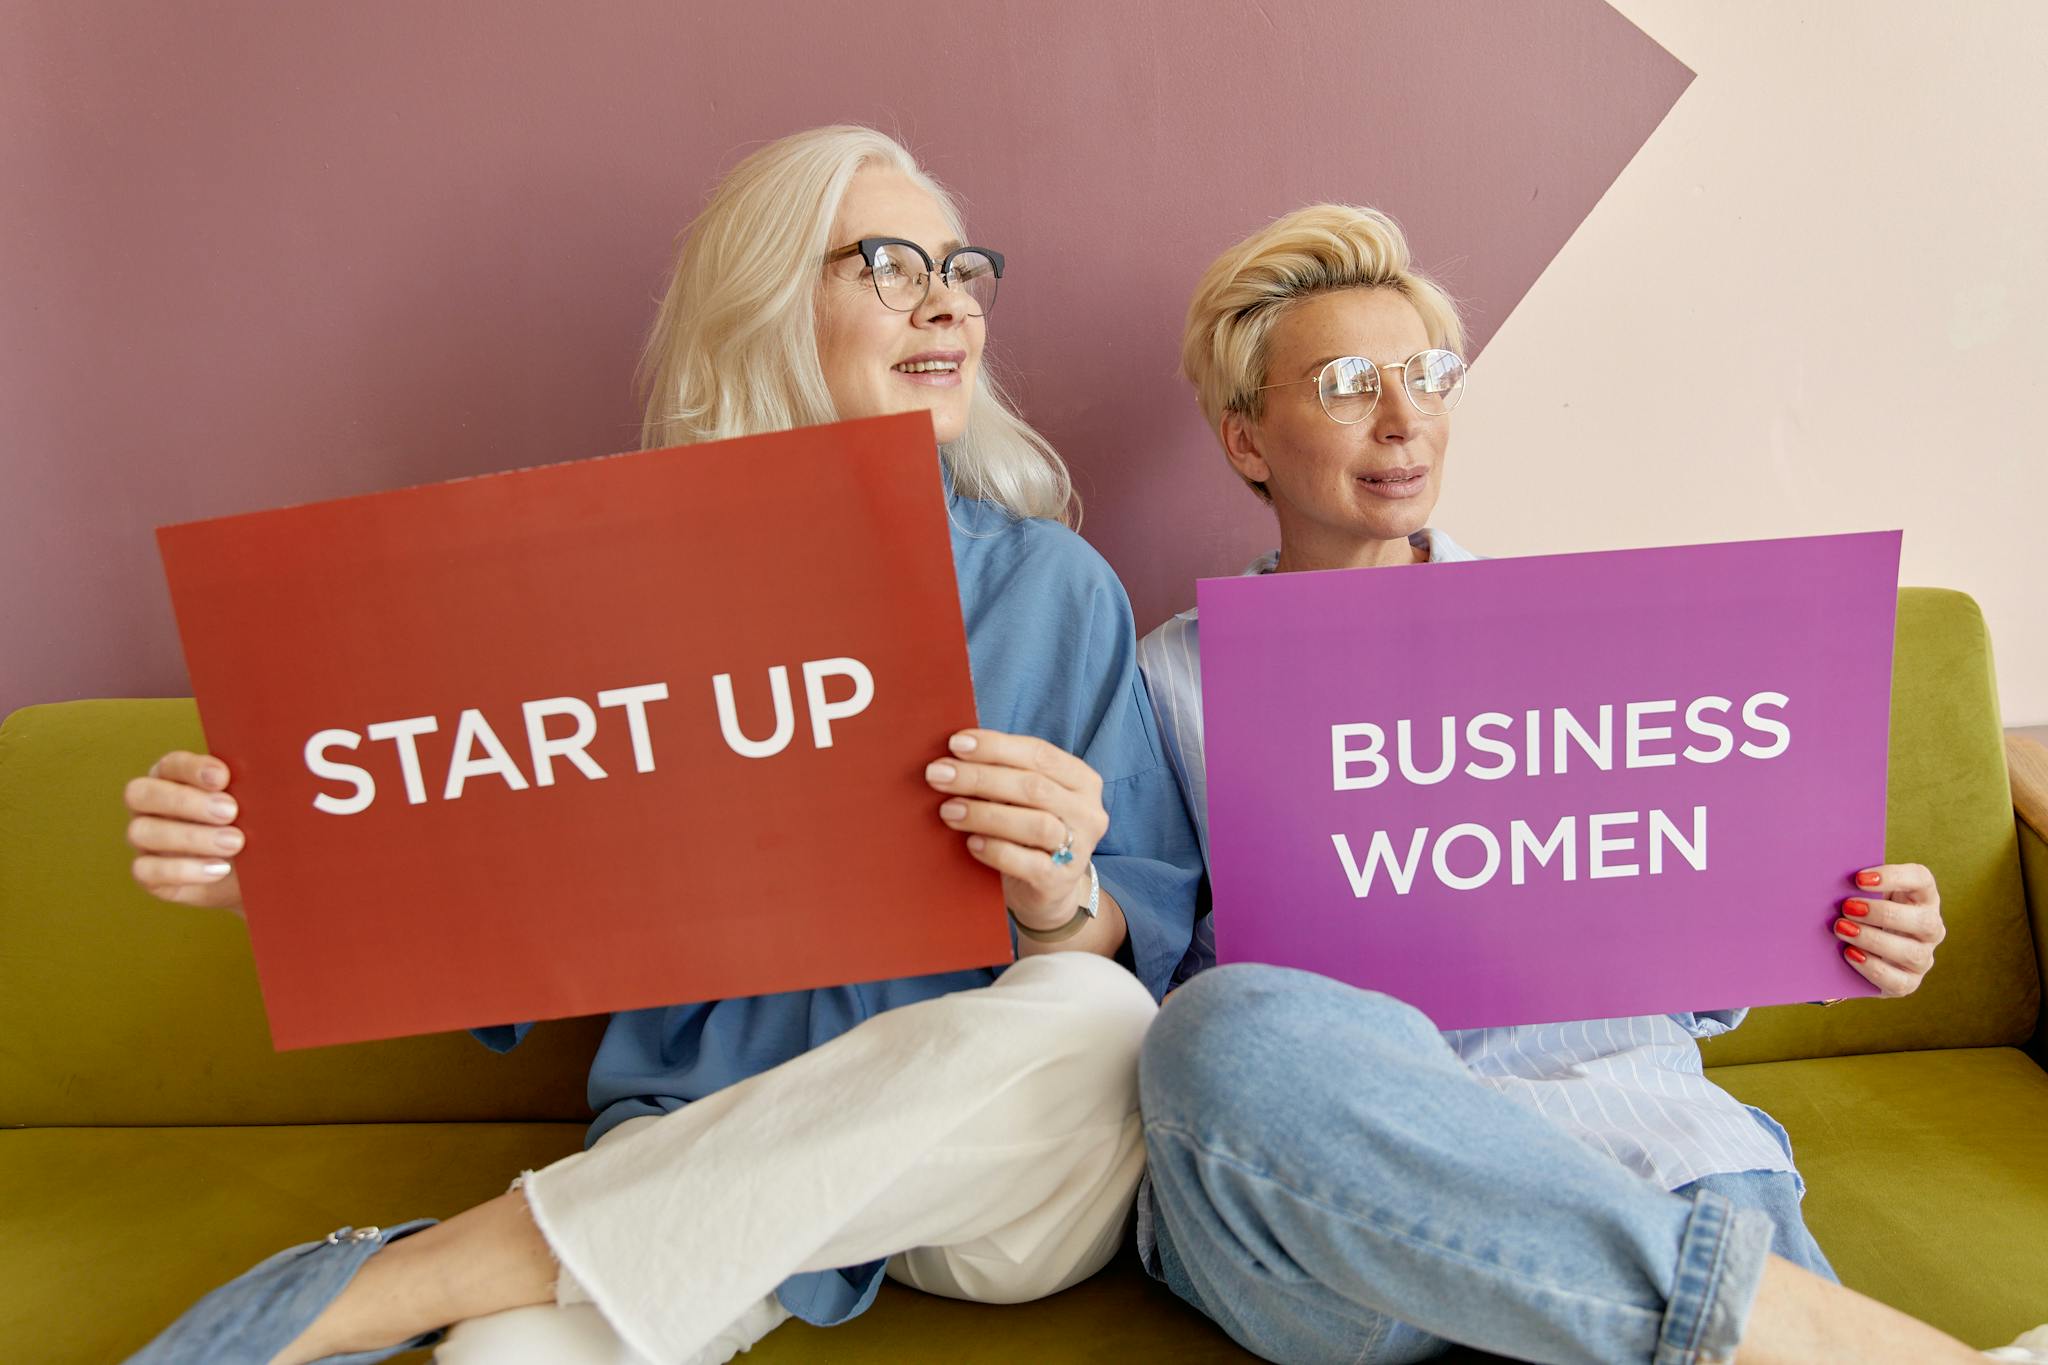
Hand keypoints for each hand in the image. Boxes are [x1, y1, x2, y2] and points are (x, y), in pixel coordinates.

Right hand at [124, 751, 245, 913]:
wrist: (257, 873)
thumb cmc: (255, 825)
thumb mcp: (257, 804)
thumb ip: (254, 786)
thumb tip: (270, 772)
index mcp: (173, 777)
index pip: (170, 764)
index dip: (192, 769)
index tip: (224, 777)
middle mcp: (150, 806)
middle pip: (141, 794)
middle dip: (185, 802)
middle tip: (230, 812)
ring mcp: (144, 840)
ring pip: (141, 832)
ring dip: (190, 837)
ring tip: (235, 843)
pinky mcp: (148, 874)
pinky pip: (146, 870)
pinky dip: (183, 870)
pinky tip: (219, 868)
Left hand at [925, 729, 1107, 930]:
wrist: (1047, 889)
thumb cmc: (1027, 832)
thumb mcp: (1023, 798)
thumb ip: (1003, 774)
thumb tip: (954, 756)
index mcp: (1081, 779)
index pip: (1039, 753)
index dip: (996, 746)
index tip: (955, 743)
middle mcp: (1088, 811)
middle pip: (1034, 787)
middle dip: (980, 778)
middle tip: (938, 775)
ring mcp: (1079, 848)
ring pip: (1035, 824)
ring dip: (985, 814)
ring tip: (948, 810)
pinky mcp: (1061, 880)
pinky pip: (1029, 863)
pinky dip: (996, 850)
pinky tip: (971, 843)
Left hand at [1835, 863, 1942, 995]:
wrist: (1860, 951)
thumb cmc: (1860, 913)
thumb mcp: (1862, 895)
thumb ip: (1855, 887)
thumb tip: (1827, 878)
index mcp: (1921, 896)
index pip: (1920, 879)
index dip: (1894, 877)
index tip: (1859, 878)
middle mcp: (1930, 927)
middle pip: (1923, 920)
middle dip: (1883, 914)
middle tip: (1847, 907)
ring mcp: (1923, 957)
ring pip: (1912, 952)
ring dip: (1874, 940)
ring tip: (1842, 929)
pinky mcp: (1909, 982)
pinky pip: (1898, 980)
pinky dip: (1872, 967)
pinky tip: (1850, 954)